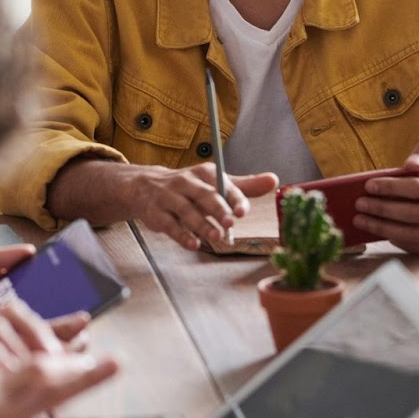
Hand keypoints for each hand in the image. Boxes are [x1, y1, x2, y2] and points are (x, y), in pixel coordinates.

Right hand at [129, 165, 277, 251]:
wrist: (144, 187)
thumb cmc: (189, 188)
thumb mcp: (215, 183)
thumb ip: (244, 186)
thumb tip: (274, 180)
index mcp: (204, 173)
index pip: (222, 185)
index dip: (233, 198)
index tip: (242, 212)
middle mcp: (186, 182)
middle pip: (204, 196)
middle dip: (217, 210)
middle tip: (230, 224)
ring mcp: (169, 198)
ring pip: (186, 211)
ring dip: (201, 225)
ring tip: (216, 237)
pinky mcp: (156, 214)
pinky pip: (169, 225)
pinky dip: (181, 235)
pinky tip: (193, 244)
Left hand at [353, 142, 418, 255]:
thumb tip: (408, 164)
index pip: (418, 188)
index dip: (390, 187)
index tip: (369, 186)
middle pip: (412, 214)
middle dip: (381, 209)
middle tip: (359, 204)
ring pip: (412, 234)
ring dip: (382, 228)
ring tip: (362, 220)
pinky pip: (417, 246)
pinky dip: (396, 239)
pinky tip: (381, 229)